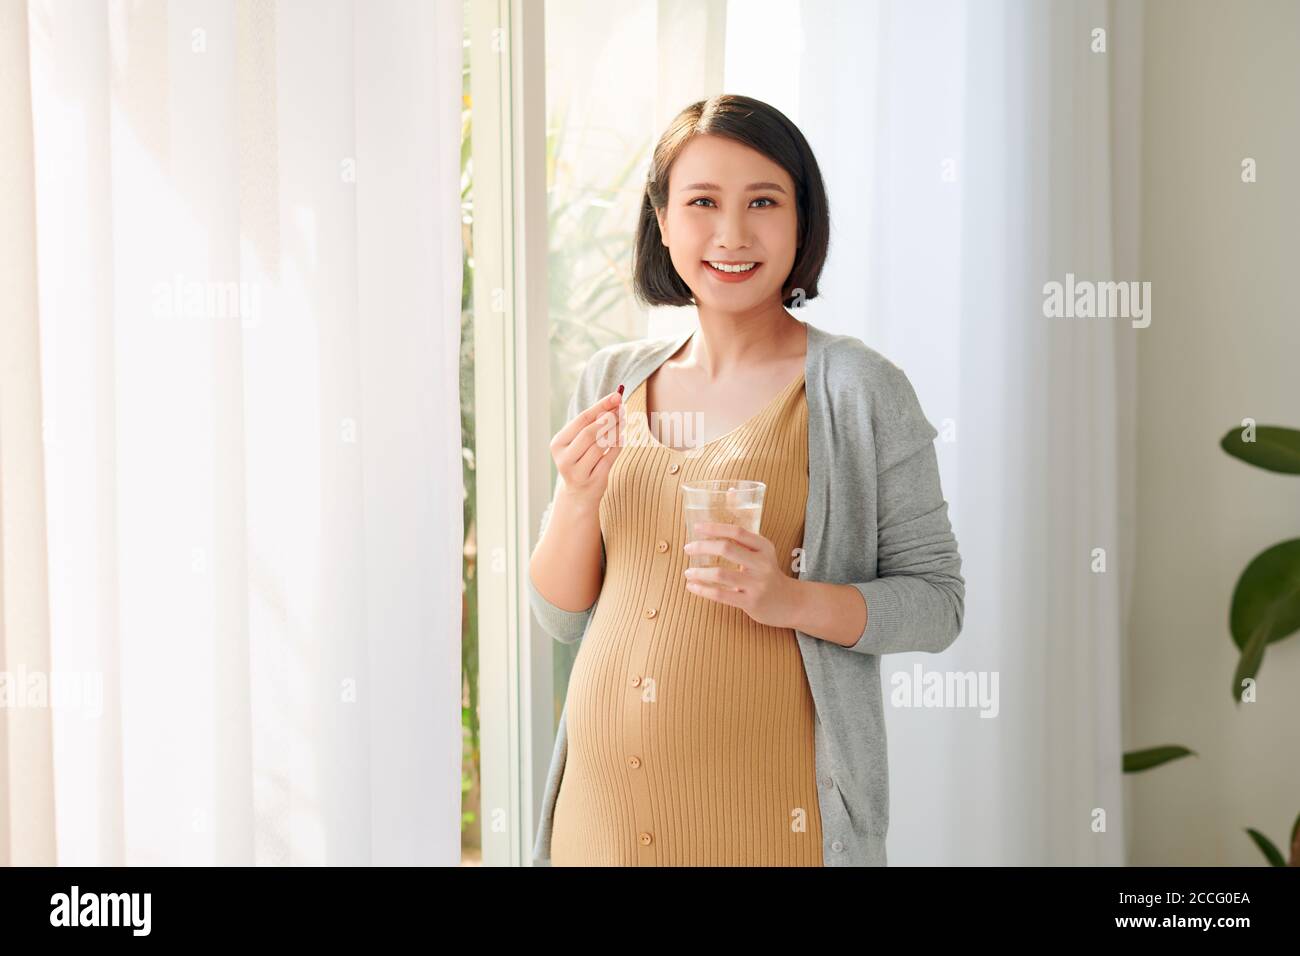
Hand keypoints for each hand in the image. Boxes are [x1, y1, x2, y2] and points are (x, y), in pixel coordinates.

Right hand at [551, 389, 622, 506]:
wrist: (578, 493)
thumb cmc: (581, 459)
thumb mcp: (580, 441)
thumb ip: (593, 423)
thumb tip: (615, 402)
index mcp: (558, 443)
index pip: (581, 420)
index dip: (601, 406)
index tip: (617, 396)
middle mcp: (564, 458)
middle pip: (589, 433)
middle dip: (609, 418)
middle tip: (623, 409)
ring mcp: (577, 472)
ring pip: (600, 445)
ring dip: (615, 431)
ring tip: (624, 421)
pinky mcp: (592, 481)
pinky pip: (609, 458)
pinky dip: (617, 446)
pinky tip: (622, 437)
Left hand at [682, 521, 800, 627]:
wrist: (790, 603)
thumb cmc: (768, 574)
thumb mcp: (762, 554)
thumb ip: (743, 542)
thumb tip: (715, 523)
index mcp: (764, 547)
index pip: (737, 532)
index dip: (715, 528)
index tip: (697, 527)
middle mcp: (762, 564)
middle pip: (726, 549)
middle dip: (702, 547)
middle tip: (688, 548)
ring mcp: (757, 584)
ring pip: (720, 574)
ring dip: (699, 572)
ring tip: (688, 572)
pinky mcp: (750, 602)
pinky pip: (721, 595)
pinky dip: (703, 589)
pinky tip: (692, 586)